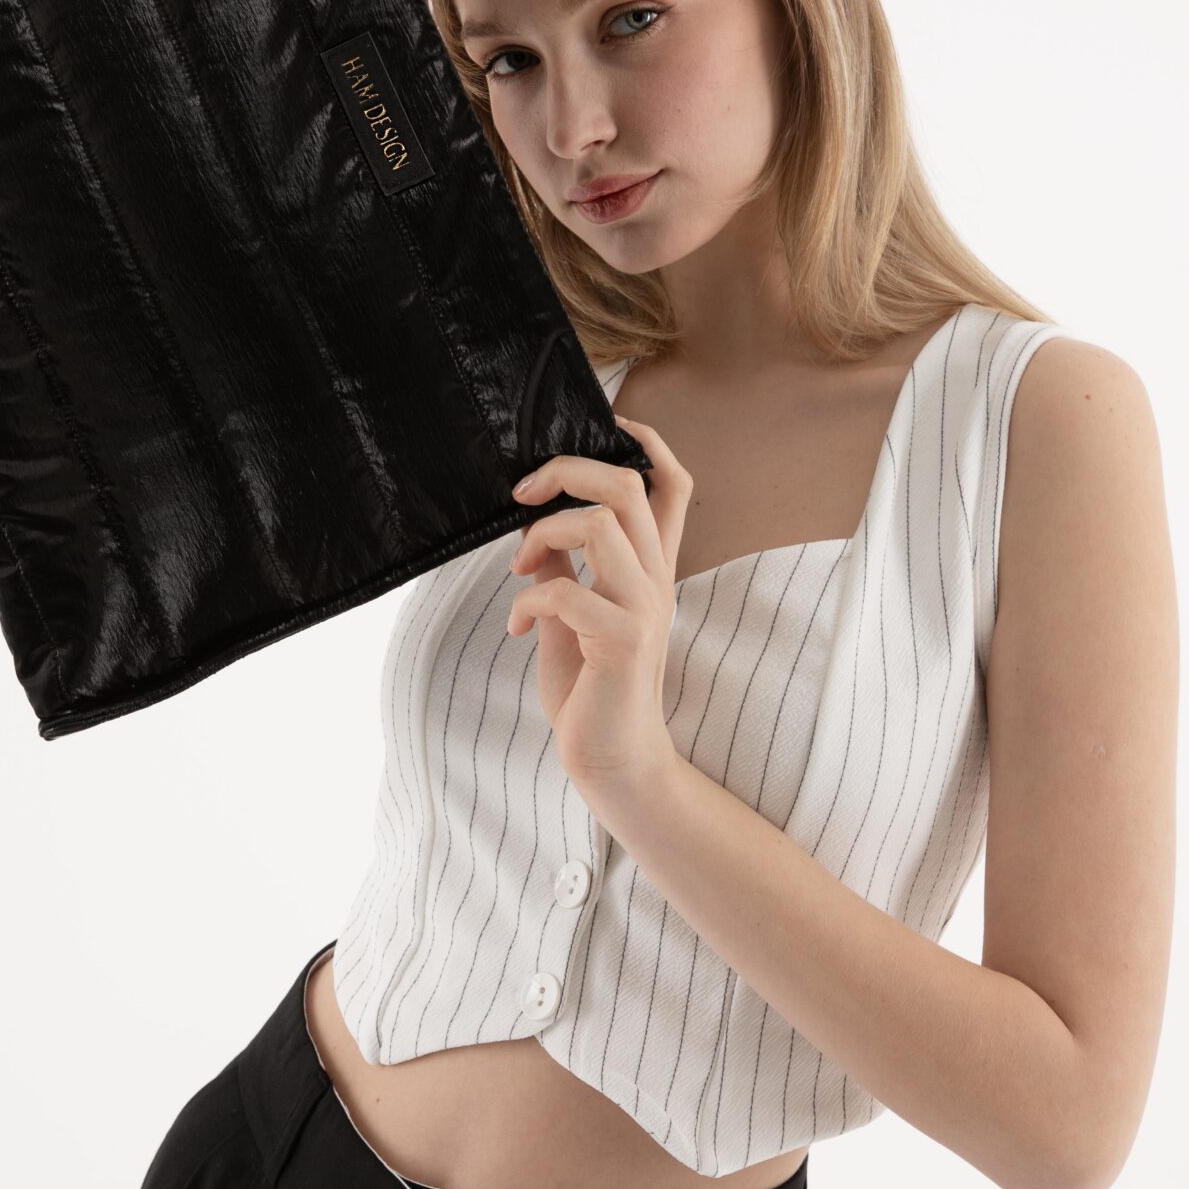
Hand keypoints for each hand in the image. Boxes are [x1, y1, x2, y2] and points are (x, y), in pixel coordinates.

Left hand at [506, 412, 696, 801]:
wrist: (612, 761)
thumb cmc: (591, 689)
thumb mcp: (571, 614)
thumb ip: (564, 566)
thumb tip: (536, 522)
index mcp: (650, 567)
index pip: (672, 482)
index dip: (643, 440)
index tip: (600, 427)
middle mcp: (656, 579)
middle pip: (630, 482)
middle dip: (567, 470)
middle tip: (524, 495)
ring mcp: (643, 608)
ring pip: (603, 522)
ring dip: (543, 535)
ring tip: (518, 570)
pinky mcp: (622, 641)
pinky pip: (567, 591)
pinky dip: (527, 601)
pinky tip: (516, 627)